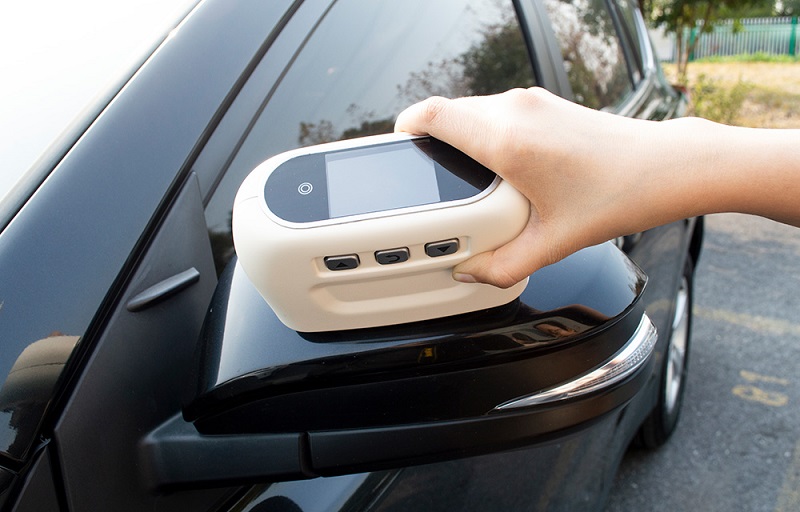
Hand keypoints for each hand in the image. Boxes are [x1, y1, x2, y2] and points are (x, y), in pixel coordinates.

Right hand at [395, 87, 659, 287]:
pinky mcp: (544, 103)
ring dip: (461, 138)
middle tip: (434, 177)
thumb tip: (469, 271)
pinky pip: (496, 111)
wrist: (665, 167)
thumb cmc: (618, 196)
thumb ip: (501, 265)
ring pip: (472, 111)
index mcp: (508, 141)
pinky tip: (502, 168)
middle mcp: (515, 111)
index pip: (433, 115)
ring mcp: (532, 102)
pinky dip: (485, 134)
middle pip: (448, 113)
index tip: (399, 146)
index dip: (406, 127)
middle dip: (433, 142)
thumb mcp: (553, 243)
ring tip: (471, 178)